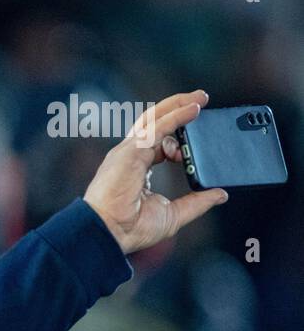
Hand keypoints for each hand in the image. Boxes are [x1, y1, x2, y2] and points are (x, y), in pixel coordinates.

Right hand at [83, 90, 227, 253]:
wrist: (110, 232)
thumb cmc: (131, 228)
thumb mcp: (174, 215)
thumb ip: (196, 202)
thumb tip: (220, 194)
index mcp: (136, 168)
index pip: (158, 143)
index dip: (179, 140)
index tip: (196, 143)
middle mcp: (130, 155)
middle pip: (154, 122)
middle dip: (177, 108)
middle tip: (201, 100)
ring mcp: (129, 151)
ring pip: (155, 118)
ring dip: (179, 105)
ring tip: (201, 97)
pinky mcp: (131, 151)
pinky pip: (158, 127)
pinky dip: (177, 116)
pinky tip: (194, 109)